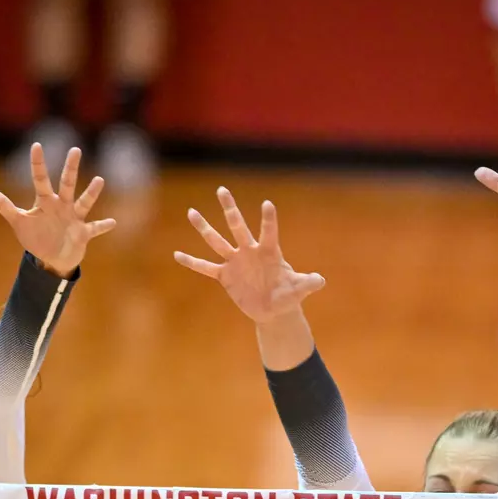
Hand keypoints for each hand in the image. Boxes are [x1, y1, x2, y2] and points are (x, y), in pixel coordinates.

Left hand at [0, 147, 115, 275]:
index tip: (36, 146)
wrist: (51, 258)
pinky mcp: (83, 233)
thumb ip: (3, 205)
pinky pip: (94, 228)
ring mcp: (74, 218)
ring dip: (90, 193)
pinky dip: (103, 226)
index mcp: (45, 201)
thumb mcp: (18, 221)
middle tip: (75, 149)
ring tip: (99, 180)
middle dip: (70, 168)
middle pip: (66, 183)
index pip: (40, 179)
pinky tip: (112, 222)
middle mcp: (61, 205)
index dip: (38, 164)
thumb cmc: (35, 237)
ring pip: (83, 202)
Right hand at [174, 189, 325, 323]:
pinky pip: (206, 267)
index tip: (268, 204)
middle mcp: (249, 251)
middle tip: (222, 190)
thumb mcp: (298, 290)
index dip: (268, 220)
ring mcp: (235, 262)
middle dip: (230, 209)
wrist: (273, 309)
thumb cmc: (288, 296)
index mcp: (269, 252)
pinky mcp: (225, 276)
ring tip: (192, 212)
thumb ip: (307, 283)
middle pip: (238, 226)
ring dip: (205, 228)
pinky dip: (192, 262)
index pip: (269, 232)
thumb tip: (320, 280)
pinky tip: (177, 254)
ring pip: (217, 241)